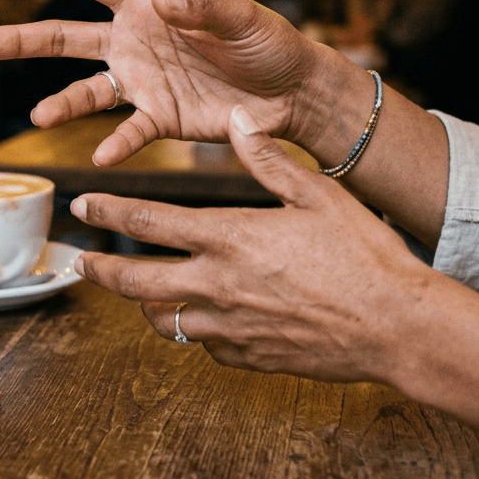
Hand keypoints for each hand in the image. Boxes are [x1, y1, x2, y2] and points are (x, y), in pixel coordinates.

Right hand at [0, 0, 347, 165]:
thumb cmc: (268, 43)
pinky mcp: (159, 117)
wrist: (291, 93)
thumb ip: (204, 9)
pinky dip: (116, 144)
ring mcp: (141, 81)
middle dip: (20, 41)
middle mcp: (133, 41)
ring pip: (85, 90)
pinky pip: (129, 131)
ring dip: (60, 104)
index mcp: (148, 3)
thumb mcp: (242, 18)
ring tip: (38, 115)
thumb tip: (164, 1)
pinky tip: (102, 157)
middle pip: (64, 37)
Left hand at [67, 104, 428, 384]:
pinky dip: (196, 331)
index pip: (148, 223)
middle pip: (135, 283)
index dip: (108, 213)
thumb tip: (237, 121)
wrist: (396, 325)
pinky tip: (207, 319)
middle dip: (101, 272)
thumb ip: (269, 160)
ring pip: (163, 321)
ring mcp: (230, 327)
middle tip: (82, 265)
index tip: (83, 206)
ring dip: (146, 306)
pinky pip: (205, 346)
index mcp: (230, 236)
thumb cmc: (364, 255)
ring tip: (141, 295)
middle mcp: (218, 284)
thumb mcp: (319, 194)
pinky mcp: (248, 357)